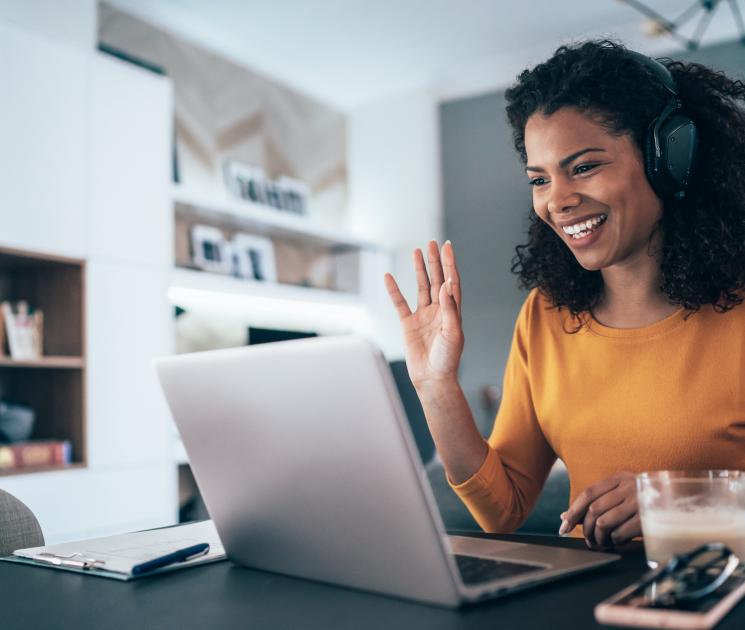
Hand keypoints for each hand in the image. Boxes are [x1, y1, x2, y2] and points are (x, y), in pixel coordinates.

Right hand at [383, 240, 463, 389]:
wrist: (432, 379)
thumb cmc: (448, 359)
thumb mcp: (453, 332)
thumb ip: (449, 307)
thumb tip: (446, 283)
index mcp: (452, 311)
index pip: (452, 282)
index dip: (450, 264)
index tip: (448, 246)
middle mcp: (438, 310)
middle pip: (436, 279)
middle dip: (434, 261)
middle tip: (431, 243)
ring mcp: (423, 316)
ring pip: (420, 287)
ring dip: (419, 270)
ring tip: (416, 251)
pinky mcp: (408, 324)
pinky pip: (400, 303)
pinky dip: (394, 290)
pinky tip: (388, 276)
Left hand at [560, 472, 640, 548]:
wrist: (684, 502)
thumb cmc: (647, 499)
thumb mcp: (623, 493)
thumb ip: (597, 502)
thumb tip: (566, 516)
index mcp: (620, 478)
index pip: (588, 494)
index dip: (573, 511)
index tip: (564, 526)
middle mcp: (629, 487)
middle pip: (594, 510)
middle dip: (586, 529)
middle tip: (588, 540)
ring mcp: (640, 502)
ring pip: (604, 523)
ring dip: (599, 538)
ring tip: (602, 542)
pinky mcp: (648, 519)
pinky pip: (620, 533)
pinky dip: (614, 541)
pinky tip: (618, 542)